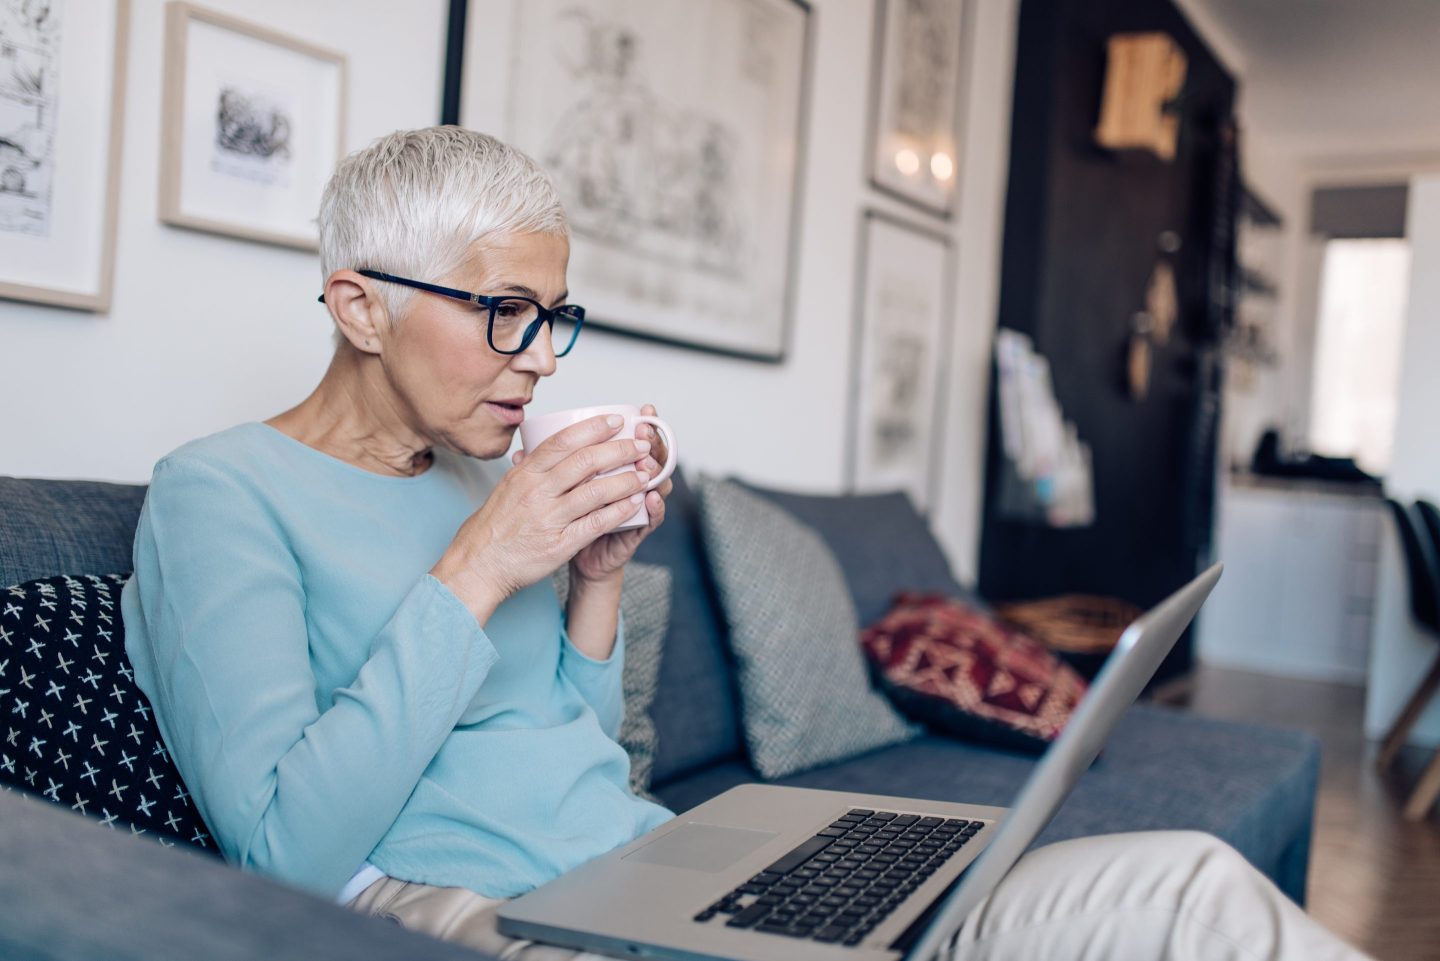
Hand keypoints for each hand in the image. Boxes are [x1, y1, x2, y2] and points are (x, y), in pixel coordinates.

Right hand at [431, 414, 653, 620]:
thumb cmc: (493, 527)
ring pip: (596, 491)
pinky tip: (635, 503)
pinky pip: (596, 523)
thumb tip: (540, 448)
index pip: (563, 441)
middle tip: (640, 446)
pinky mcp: (559, 544)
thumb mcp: (507, 488)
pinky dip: (619, 511)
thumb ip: (528, 468)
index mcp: (525, 474)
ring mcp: (549, 518)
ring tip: (645, 474)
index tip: (617, 421)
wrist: (478, 565)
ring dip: (626, 480)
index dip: (594, 428)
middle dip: (620, 450)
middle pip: (586, 461)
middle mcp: (537, 492)